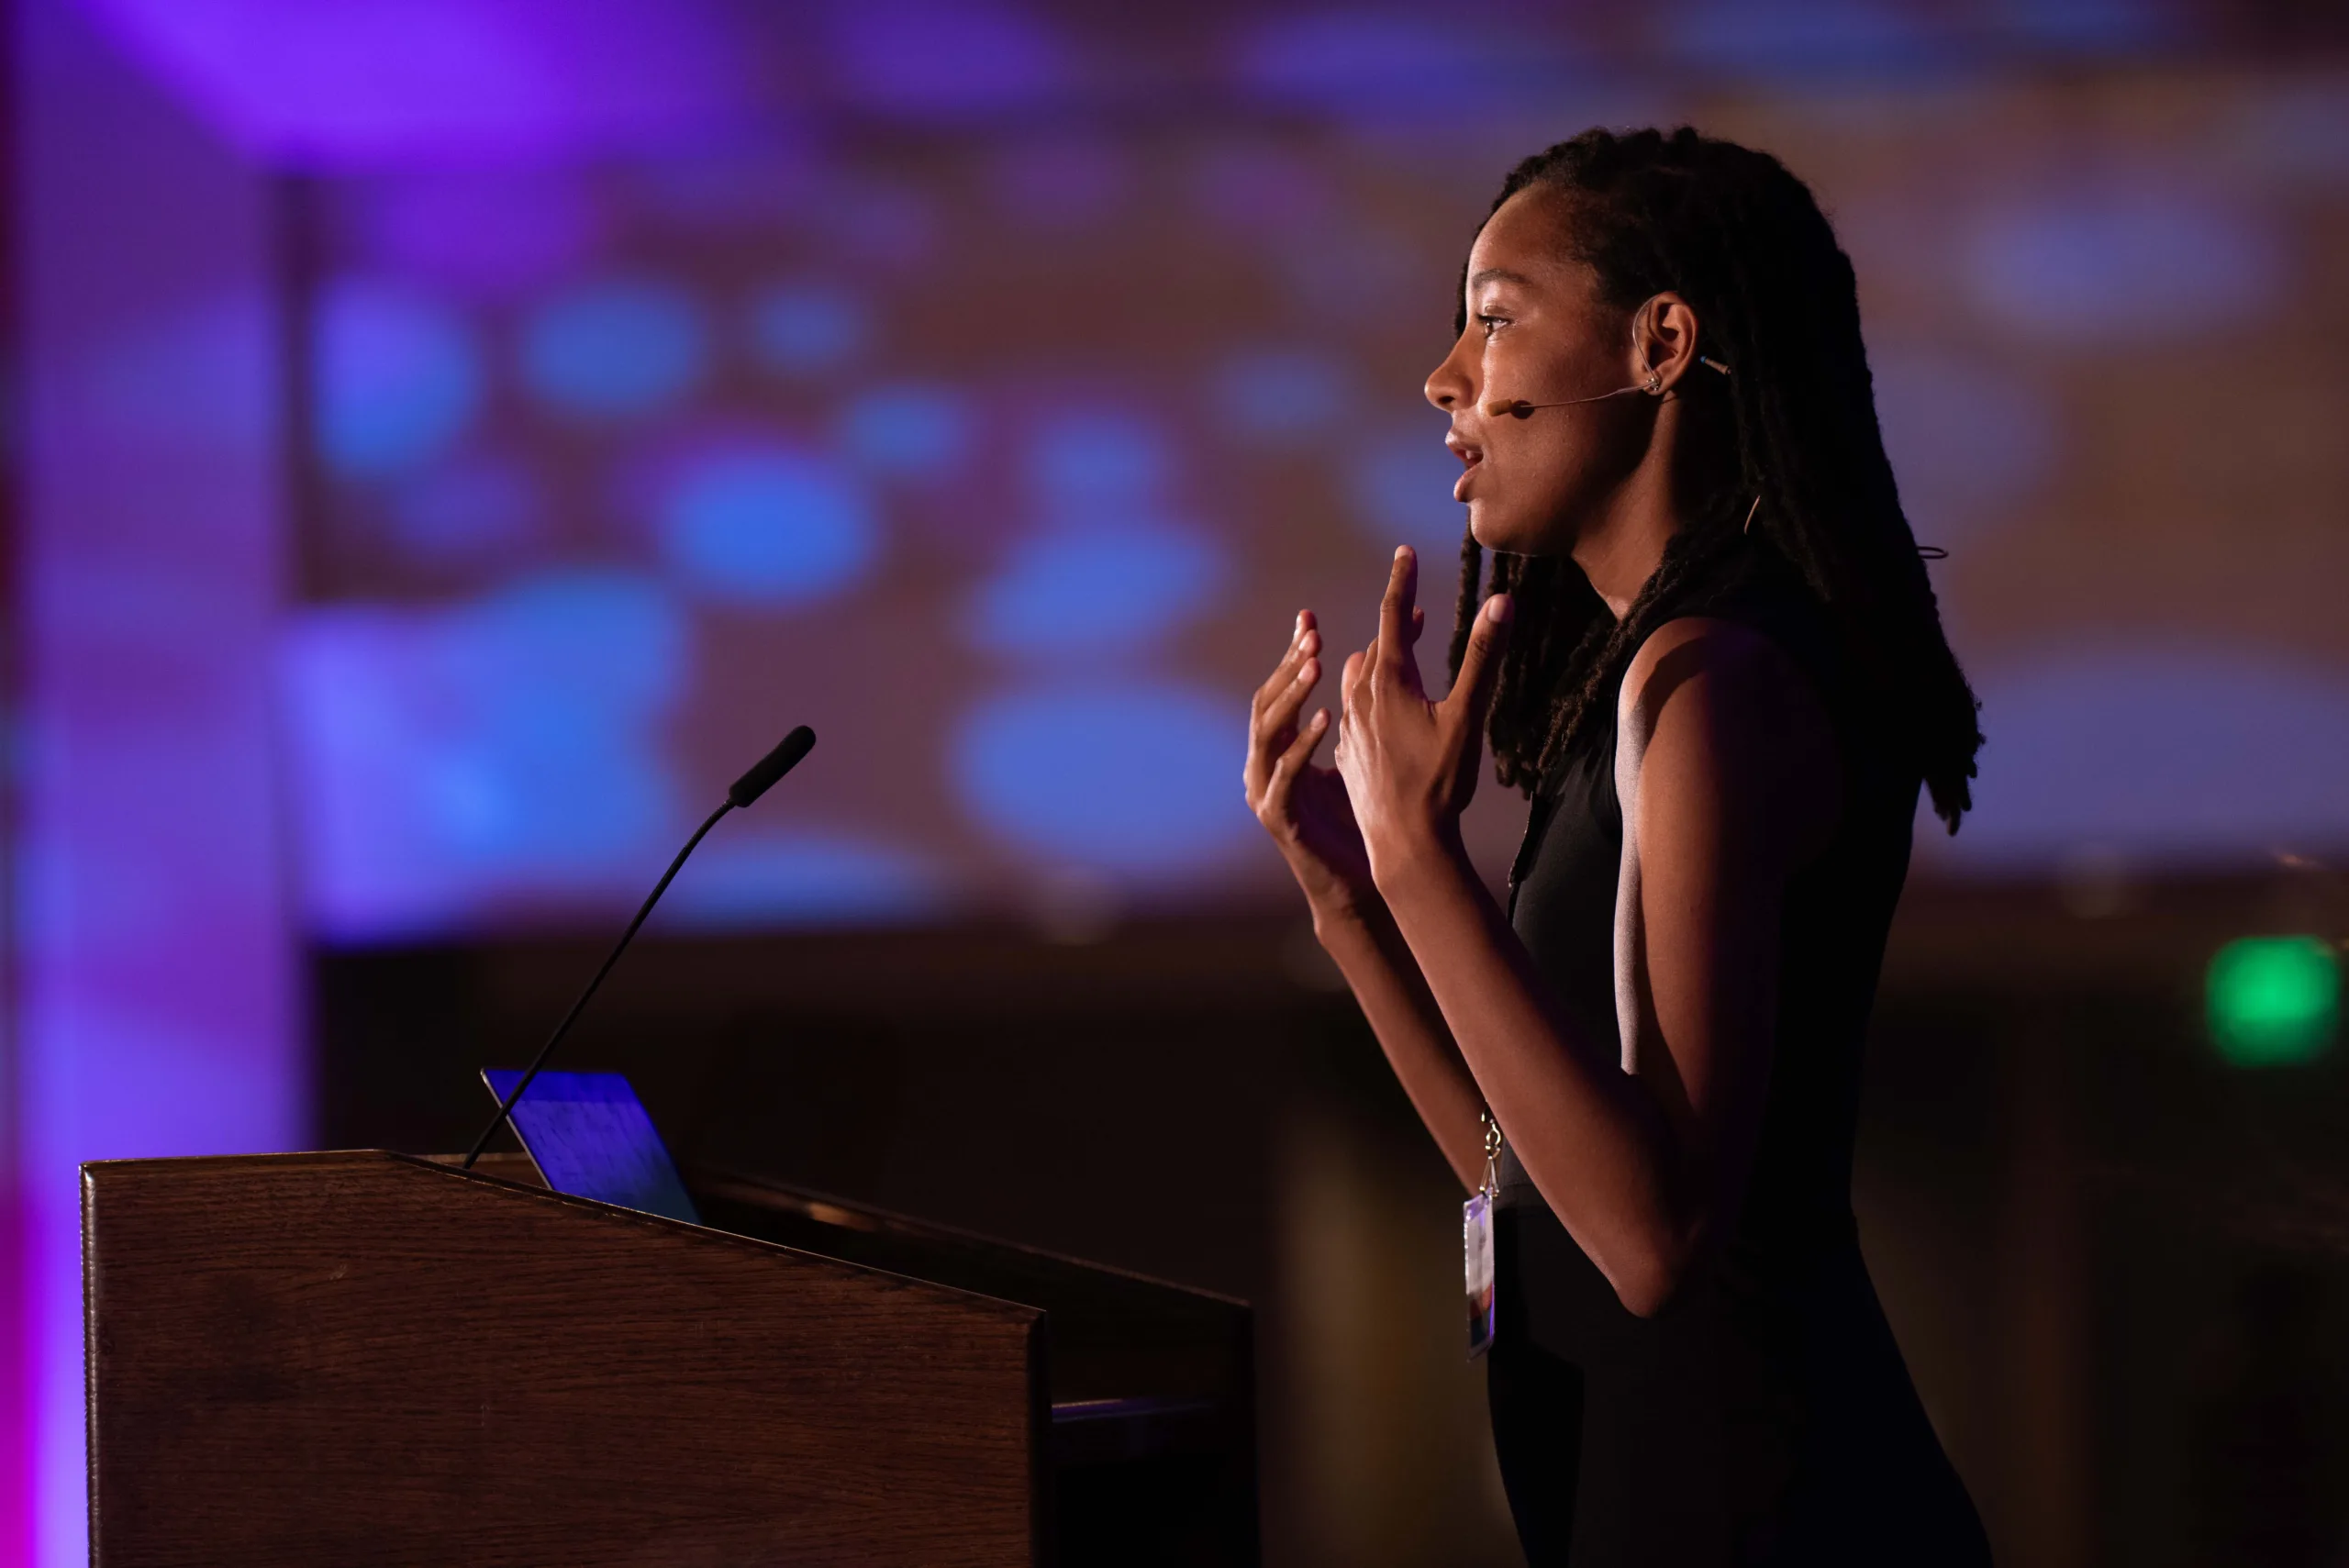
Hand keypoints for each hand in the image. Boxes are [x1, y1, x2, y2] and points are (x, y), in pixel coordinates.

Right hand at [1245, 610, 1375, 915]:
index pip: (1279, 691)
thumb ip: (1357, 708)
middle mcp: (1263, 767)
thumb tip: (1371, 652)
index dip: (1290, 653)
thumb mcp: (1357, 754)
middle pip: (1266, 705)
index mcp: (1278, 750)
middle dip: (1287, 666)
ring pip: (1267, 734)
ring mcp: (1265, 793)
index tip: (1309, 616)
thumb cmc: (1357, 821)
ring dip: (1292, 696)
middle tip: (1313, 633)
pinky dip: (1302, 746)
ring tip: (1316, 664)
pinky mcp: (1280, 820)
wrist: (1353, 886)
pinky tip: (1326, 721)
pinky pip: (1285, 776)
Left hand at [1333, 547, 1511, 880]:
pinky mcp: (1349, 754)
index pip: (1393, 615)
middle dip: (1397, 626)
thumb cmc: (1439, 781)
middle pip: (1377, 647)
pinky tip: (1381, 713)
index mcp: (1388, 681)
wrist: (1404, 842)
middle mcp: (1361, 698)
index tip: (1404, 552)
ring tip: (1397, 657)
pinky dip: (1368, 699)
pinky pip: (1354, 713)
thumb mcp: (1468, 716)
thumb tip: (1501, 601)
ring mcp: (1351, 727)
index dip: (1401, 580)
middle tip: (1413, 612)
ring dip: (1379, 663)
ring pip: (1359, 679)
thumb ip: (1483, 656)